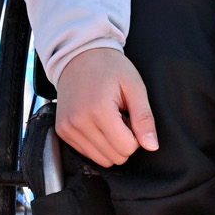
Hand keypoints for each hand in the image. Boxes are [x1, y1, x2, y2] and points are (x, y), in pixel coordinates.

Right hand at [54, 47, 158, 168]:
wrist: (79, 55)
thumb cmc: (109, 67)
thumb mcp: (134, 87)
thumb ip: (144, 118)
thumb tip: (151, 146)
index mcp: (99, 110)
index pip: (127, 148)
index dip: (136, 136)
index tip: (130, 116)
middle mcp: (79, 122)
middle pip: (114, 157)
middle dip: (123, 141)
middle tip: (120, 117)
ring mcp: (68, 128)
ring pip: (100, 159)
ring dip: (110, 144)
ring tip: (108, 120)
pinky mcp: (62, 131)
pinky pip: (87, 153)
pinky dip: (97, 143)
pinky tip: (97, 122)